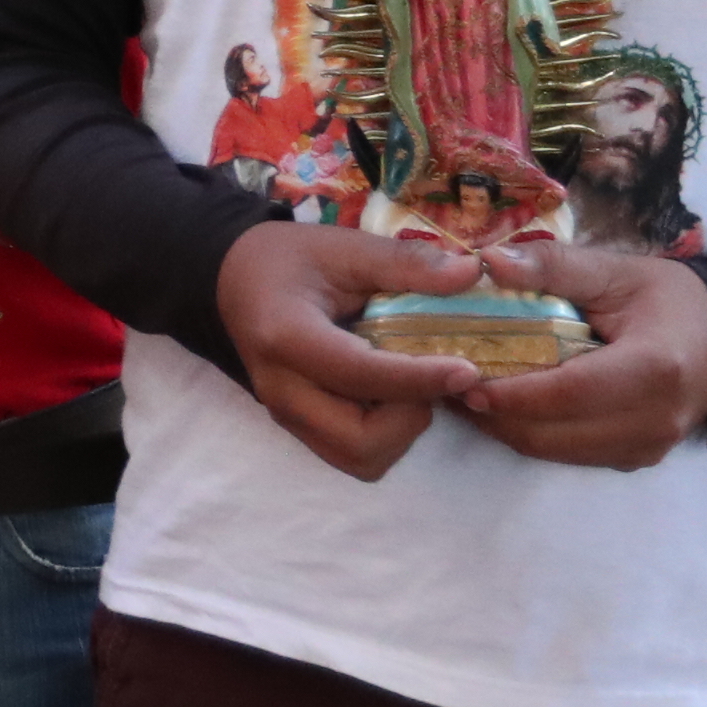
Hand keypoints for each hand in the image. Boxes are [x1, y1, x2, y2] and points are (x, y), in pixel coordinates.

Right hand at [213, 220, 483, 481]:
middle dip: (409, 416)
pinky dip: (387, 434)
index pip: (358, 374)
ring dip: (401, 430)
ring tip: (412, 384)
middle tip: (430, 375)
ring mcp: (288, 415)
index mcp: (286, 337)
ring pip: (361, 458)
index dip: (418, 378)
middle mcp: (282, 390)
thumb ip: (405, 263)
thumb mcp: (344, 248)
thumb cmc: (288, 260)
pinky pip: (354, 452)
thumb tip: (471, 273)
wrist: (234, 282)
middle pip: (360, 441)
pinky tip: (393, 394)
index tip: (467, 370)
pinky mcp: (300, 427)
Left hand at [453, 240, 706, 469]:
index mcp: (653, 369)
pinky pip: (568, 454)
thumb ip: (554, 266)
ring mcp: (645, 448)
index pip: (566, 393)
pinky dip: (530, 433)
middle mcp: (652, 420)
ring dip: (504, 427)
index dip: (509, 392)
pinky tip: (502, 404)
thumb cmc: (670, 301)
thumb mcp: (617, 271)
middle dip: (492, 413)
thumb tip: (487, 261)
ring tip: (462, 392)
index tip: (458, 377)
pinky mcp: (634, 460)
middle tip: (444, 383)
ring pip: (552, 451)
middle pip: (551, 432)